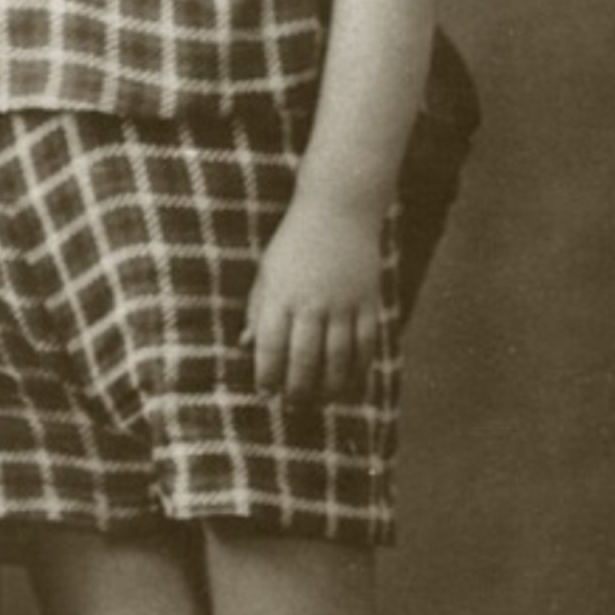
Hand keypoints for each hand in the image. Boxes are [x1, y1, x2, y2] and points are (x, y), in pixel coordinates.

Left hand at [245, 196, 383, 402]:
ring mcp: (343, 303)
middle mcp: (312, 303)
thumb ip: (257, 309)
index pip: (271, 346)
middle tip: (292, 407)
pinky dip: (359, 367)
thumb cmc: (295, 243)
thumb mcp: (267, 272)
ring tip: (321, 402)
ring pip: (338, 358)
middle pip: (304, 359)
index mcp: (281, 295)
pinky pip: (366, 344)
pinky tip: (351, 382)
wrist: (339, 208)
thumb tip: (245, 346)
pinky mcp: (368, 301)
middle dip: (297, 389)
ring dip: (329, 386)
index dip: (267, 374)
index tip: (264, 392)